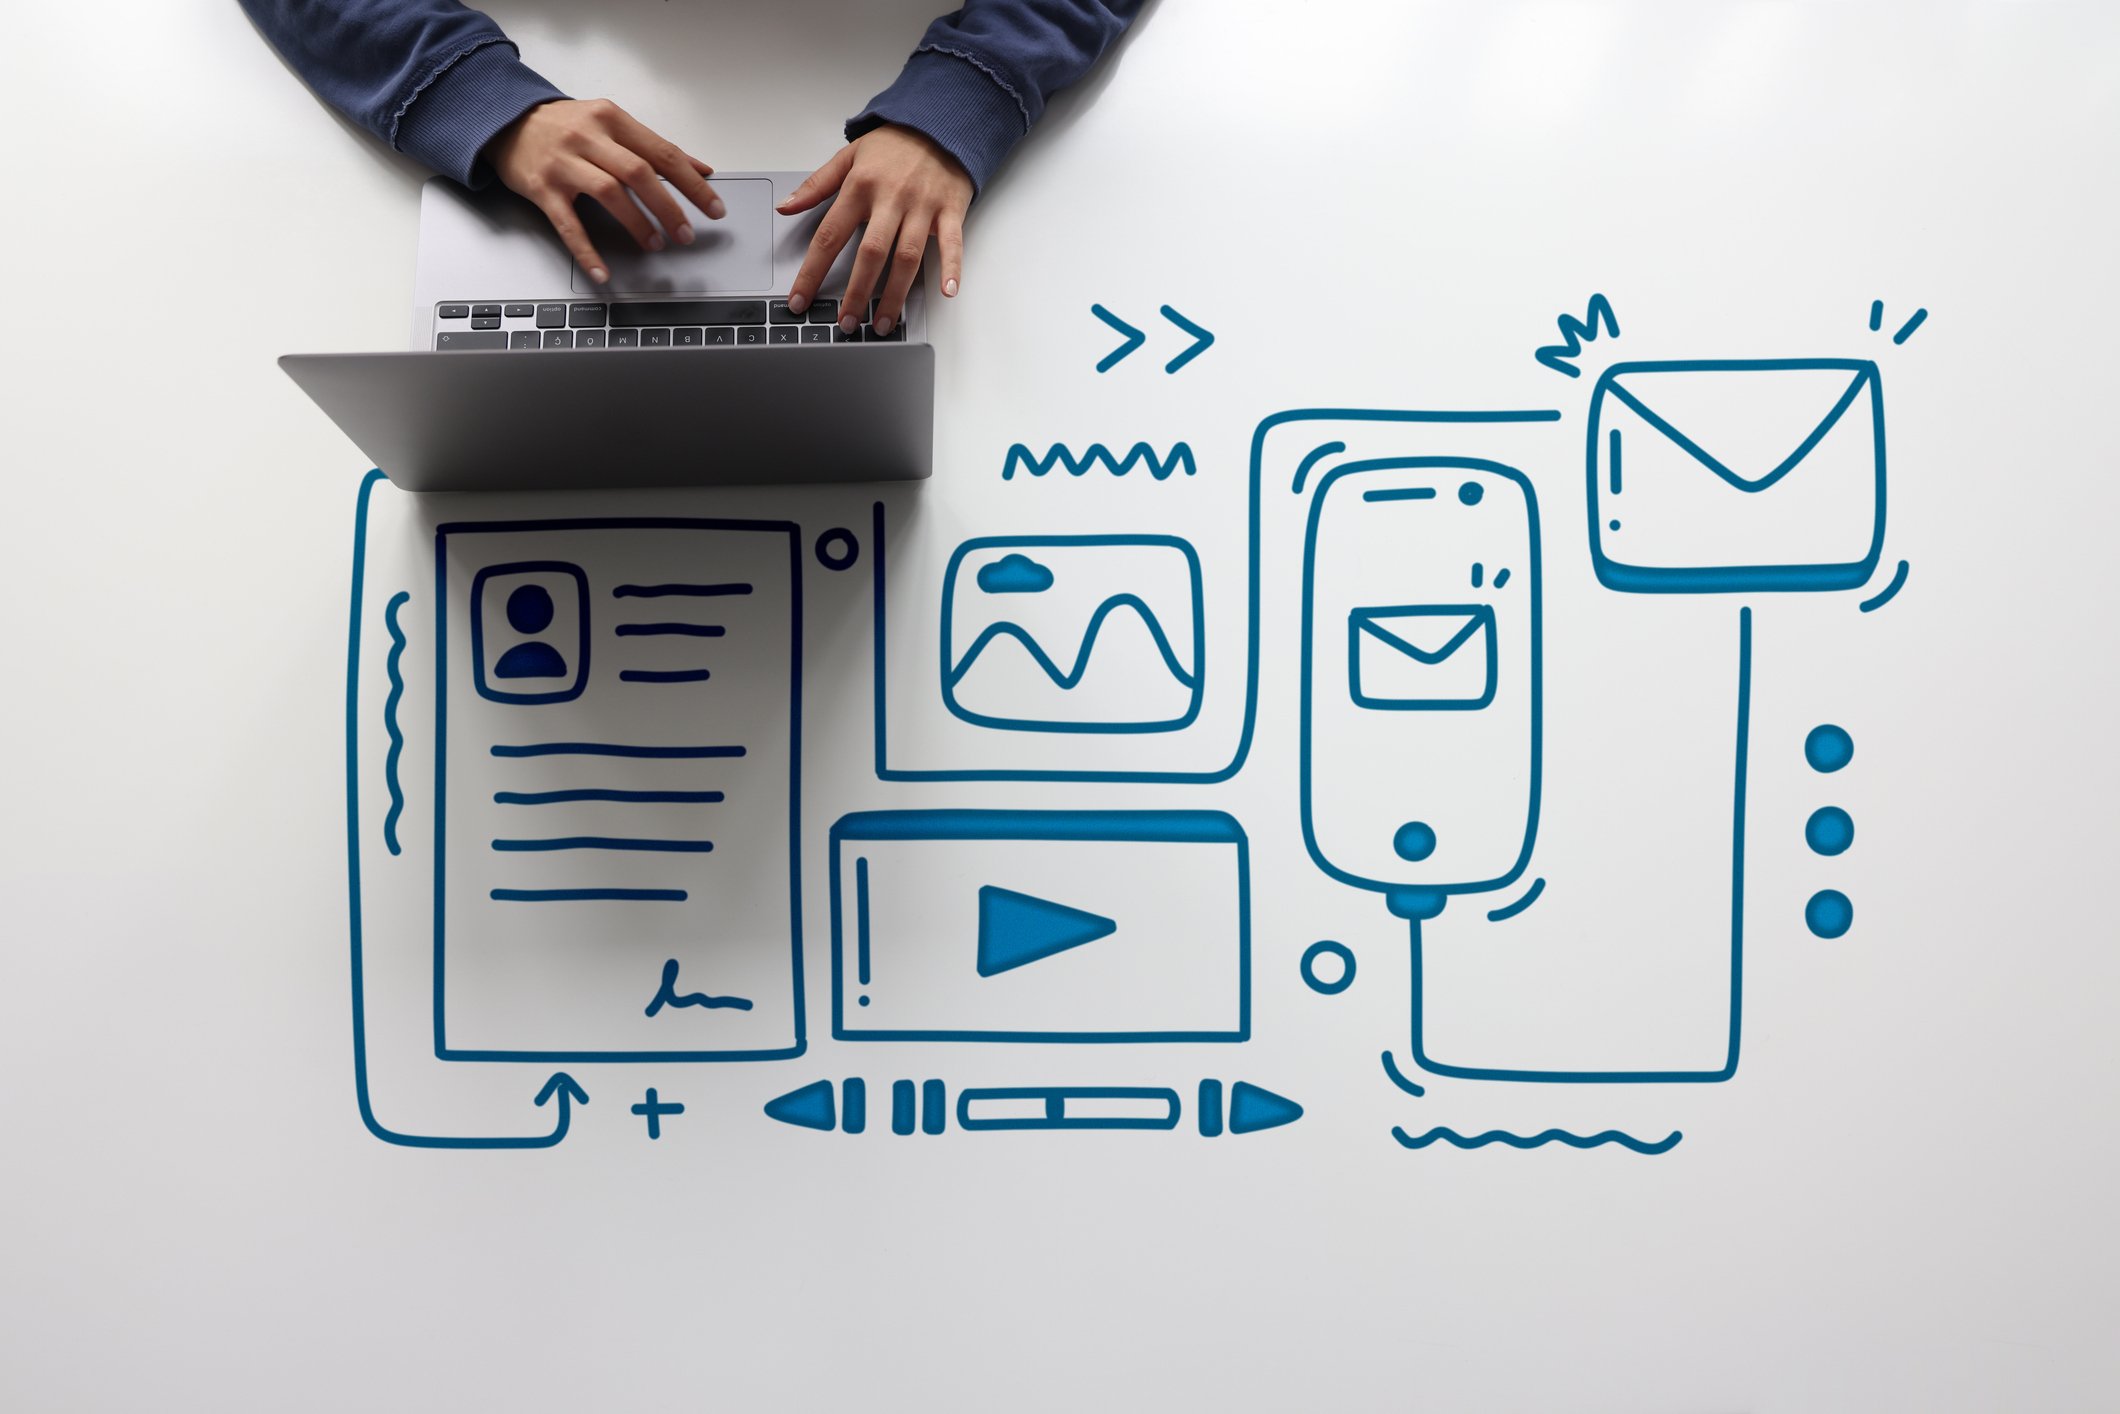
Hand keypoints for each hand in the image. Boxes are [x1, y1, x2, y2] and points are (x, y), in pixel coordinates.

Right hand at [485, 98, 722, 284]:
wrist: (506, 120)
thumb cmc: (565, 126)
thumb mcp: (611, 124)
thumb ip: (653, 147)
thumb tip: (701, 169)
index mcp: (612, 120)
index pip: (663, 152)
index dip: (692, 184)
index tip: (715, 208)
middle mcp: (589, 137)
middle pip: (638, 172)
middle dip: (669, 207)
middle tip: (686, 234)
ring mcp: (564, 163)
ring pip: (609, 193)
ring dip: (637, 223)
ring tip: (655, 244)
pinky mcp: (542, 188)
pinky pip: (568, 224)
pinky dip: (587, 251)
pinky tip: (603, 271)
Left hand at [779, 125, 971, 335]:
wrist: (939, 122)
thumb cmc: (894, 144)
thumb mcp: (849, 156)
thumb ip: (817, 185)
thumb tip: (786, 206)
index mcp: (860, 187)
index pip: (829, 235)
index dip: (812, 271)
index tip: (800, 299)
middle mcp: (890, 198)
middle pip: (870, 253)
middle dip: (857, 293)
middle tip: (846, 323)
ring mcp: (922, 206)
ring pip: (907, 256)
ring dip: (895, 294)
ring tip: (884, 323)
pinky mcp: (950, 210)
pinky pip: (951, 243)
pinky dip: (951, 268)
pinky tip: (946, 292)